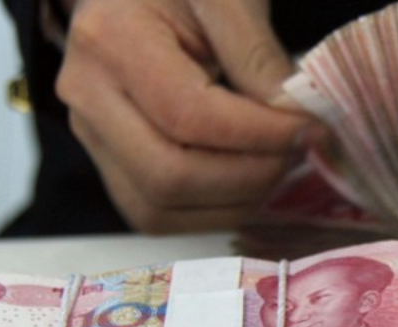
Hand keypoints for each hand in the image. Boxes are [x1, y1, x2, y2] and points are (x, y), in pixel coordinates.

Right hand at [56, 0, 321, 232]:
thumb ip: (259, 55)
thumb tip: (297, 120)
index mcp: (110, 40)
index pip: (190, 117)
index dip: (260, 136)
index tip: (312, 130)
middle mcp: (86, 94)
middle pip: (169, 176)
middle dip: (250, 177)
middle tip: (299, 153)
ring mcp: (90, 134)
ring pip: (159, 210)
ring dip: (234, 203)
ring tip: (278, 166)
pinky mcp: (108, 162)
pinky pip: (156, 215)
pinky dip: (211, 212)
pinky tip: (250, 183)